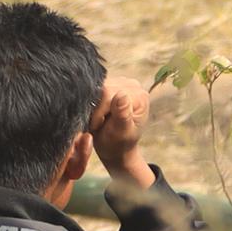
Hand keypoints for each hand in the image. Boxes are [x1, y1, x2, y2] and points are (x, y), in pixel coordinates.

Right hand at [87, 72, 160, 188]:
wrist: (115, 147)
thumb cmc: (119, 144)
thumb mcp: (120, 133)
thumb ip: (122, 115)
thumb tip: (121, 95)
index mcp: (140, 96)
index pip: (110, 93)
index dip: (99, 110)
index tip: (98, 126)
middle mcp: (133, 85)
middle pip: (103, 87)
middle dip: (95, 107)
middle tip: (97, 124)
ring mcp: (121, 82)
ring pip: (96, 87)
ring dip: (93, 105)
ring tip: (97, 120)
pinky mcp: (111, 84)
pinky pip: (94, 88)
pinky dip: (91, 101)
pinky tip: (95, 112)